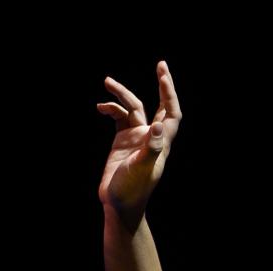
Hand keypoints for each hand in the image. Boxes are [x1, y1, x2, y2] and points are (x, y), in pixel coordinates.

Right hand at [97, 61, 180, 223]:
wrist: (118, 203)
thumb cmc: (132, 189)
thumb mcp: (142, 168)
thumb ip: (151, 147)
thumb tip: (159, 125)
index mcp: (160, 143)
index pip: (171, 113)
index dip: (169, 93)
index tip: (163, 74)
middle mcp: (151, 137)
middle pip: (159, 105)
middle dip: (161, 85)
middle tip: (161, 64)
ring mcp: (136, 138)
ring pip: (133, 108)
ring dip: (122, 95)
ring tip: (107, 82)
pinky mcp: (121, 141)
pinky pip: (118, 118)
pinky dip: (111, 110)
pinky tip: (100, 108)